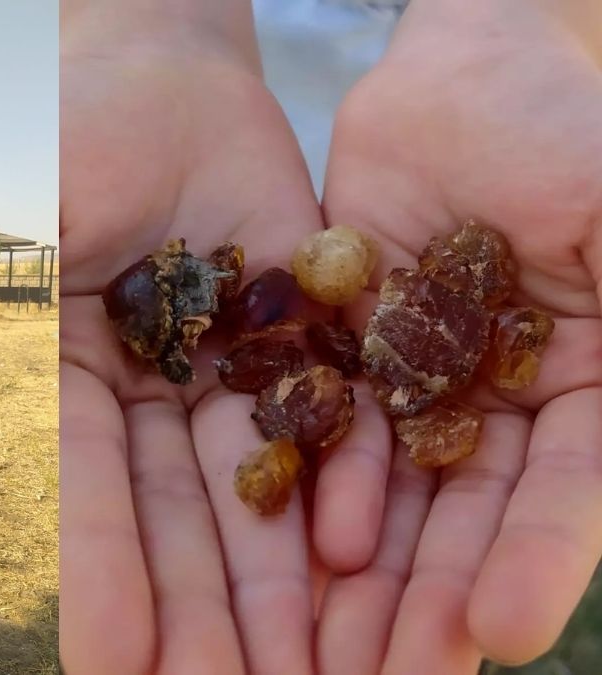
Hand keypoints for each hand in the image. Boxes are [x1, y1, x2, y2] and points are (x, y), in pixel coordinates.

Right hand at [60, 4, 328, 670]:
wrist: (168, 77)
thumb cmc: (77, 124)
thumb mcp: (31, 204)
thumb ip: (19, 284)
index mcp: (75, 380)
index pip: (86, 492)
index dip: (102, 576)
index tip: (110, 666)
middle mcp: (152, 398)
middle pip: (179, 519)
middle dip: (198, 613)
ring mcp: (230, 377)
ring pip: (256, 494)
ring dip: (276, 586)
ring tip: (296, 669)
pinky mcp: (304, 344)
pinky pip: (330, 420)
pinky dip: (344, 484)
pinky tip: (351, 556)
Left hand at [315, 2, 601, 672]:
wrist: (472, 76)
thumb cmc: (578, 139)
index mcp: (585, 394)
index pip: (565, 498)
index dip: (540, 563)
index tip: (501, 634)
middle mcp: (500, 406)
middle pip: (470, 518)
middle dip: (433, 597)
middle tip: (394, 672)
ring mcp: (417, 382)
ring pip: (397, 491)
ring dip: (369, 571)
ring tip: (335, 642)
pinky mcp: (346, 349)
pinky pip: (335, 421)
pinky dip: (329, 476)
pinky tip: (315, 533)